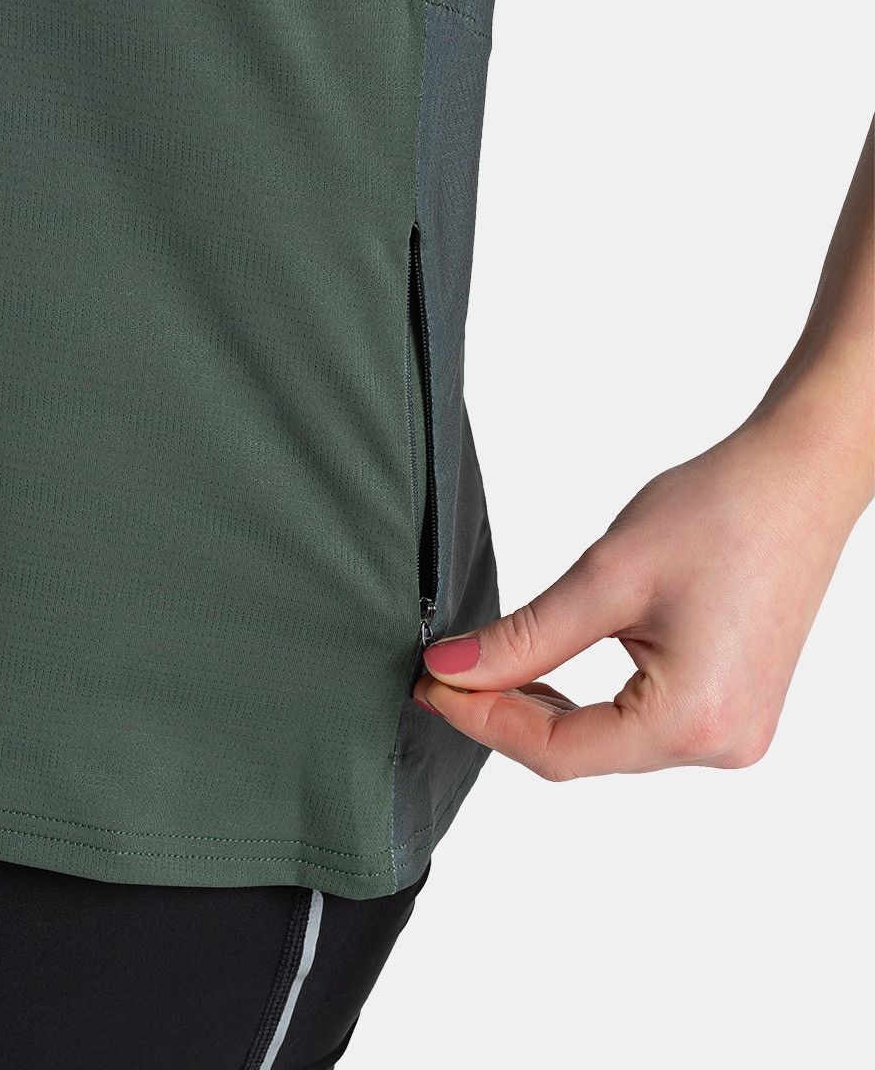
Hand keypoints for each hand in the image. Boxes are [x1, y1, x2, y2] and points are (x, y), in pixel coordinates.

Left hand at [413, 412, 868, 779]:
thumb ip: (525, 636)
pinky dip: (589, 702)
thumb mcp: (606, 576)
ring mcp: (733, 732)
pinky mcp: (732, 708)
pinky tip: (550, 672)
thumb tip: (452, 670)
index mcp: (693, 721)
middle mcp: (721, 744)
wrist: (798, 476)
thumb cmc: (723, 511)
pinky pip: (641, 724)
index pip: (558, 750)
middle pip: (581, 753)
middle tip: (445, 676)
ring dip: (545, 709)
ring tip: (488, 671)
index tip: (430, 686)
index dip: (482, 720)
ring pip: (608, 742)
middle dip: (506, 715)